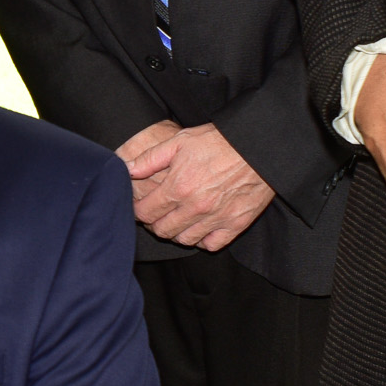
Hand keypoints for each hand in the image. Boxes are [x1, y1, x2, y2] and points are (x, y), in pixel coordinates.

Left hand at [121, 123, 275, 250]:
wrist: (258, 147)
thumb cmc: (218, 141)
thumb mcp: (179, 141)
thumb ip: (150, 159)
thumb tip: (127, 170)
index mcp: (178, 187)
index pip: (145, 212)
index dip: (137, 211)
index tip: (140, 206)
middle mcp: (195, 207)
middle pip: (162, 230)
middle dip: (154, 223)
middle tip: (157, 213)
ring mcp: (216, 218)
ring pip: (184, 240)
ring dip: (176, 232)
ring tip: (176, 220)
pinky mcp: (235, 224)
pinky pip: (211, 245)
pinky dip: (202, 240)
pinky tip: (199, 227)